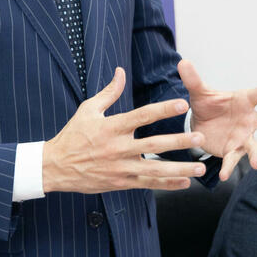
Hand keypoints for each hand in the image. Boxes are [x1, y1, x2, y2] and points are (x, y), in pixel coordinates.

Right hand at [42, 68, 208, 193]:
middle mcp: (118, 148)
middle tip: (200, 138)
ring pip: (154, 170)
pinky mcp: (121, 183)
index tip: (182, 104)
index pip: (141, 116)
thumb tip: (120, 71)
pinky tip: (184, 183)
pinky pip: (147, 184)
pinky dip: (166, 185)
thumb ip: (109, 92)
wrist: (56, 166)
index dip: (163, 110)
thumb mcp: (88, 109)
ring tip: (200, 169)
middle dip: (178, 142)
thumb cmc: (73, 135)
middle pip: (153, 145)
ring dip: (179, 169)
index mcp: (111, 127)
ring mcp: (120, 168)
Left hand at [181, 59, 256, 179]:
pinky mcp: (233, 151)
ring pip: (255, 147)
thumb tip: (183, 61)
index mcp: (244, 101)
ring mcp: (244, 137)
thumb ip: (193, 79)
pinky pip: (233, 160)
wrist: (200, 124)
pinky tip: (225, 176)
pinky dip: (229, 167)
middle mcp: (249, 119)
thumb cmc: (208, 105)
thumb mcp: (199, 92)